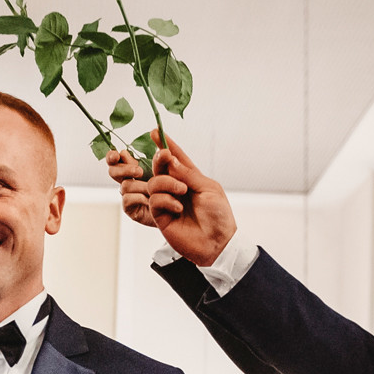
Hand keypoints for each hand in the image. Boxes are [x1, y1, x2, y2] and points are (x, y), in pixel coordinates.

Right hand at [105, 134, 238, 266]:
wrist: (217, 242)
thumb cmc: (219, 216)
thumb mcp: (209, 188)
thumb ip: (188, 174)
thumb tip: (170, 160)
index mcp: (191, 179)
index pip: (177, 159)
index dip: (166, 145)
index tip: (155, 131)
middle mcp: (177, 188)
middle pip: (161, 168)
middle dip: (160, 159)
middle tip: (164, 156)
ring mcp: (167, 201)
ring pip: (154, 182)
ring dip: (167, 183)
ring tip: (182, 192)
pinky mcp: (160, 216)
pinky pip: (154, 200)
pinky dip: (166, 200)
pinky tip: (178, 208)